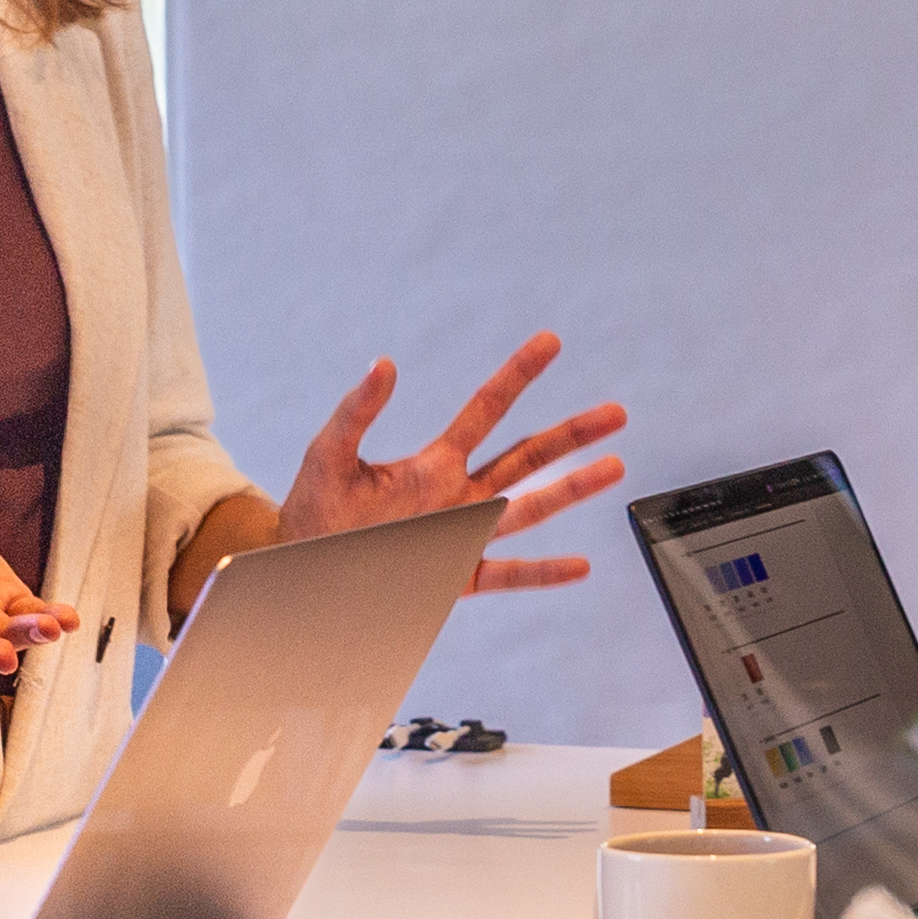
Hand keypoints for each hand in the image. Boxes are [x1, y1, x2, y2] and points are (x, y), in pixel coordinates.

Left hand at [281, 332, 628, 593]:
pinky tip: (579, 565)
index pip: (486, 409)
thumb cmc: (313, 514)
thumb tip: (383, 363)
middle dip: (571, 434)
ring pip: (530, 509)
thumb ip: (358, 410)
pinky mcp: (456, 576)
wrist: (302, 571)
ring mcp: (462, 536)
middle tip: (615, 412)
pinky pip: (507, 573)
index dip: (518, 374)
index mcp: (433, 464)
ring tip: (614, 466)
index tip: (550, 342)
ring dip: (572, 488)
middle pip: (527, 456)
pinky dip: (543, 572)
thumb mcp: (330, 453)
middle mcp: (457, 496)